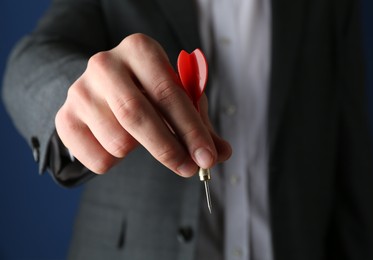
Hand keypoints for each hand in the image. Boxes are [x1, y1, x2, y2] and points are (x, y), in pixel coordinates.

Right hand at [55, 33, 230, 176]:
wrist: (102, 89)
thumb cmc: (148, 93)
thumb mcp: (175, 99)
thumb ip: (199, 126)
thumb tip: (221, 154)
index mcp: (139, 50)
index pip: (168, 92)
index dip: (191, 129)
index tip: (207, 158)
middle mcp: (104, 64)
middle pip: (136, 115)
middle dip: (168, 149)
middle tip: (189, 169)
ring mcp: (79, 91)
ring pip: (117, 141)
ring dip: (138, 153)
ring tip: (139, 140)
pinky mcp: (64, 118)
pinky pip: (98, 159)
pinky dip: (116, 163)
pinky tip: (116, 144)